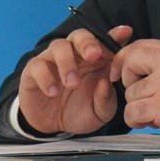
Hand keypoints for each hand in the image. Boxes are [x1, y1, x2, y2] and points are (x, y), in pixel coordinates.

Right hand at [18, 26, 132, 135]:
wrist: (52, 127)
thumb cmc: (80, 111)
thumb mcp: (99, 112)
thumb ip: (106, 100)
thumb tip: (105, 84)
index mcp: (95, 61)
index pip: (105, 41)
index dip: (115, 35)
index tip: (125, 33)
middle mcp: (74, 55)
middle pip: (80, 35)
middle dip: (88, 42)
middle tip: (94, 55)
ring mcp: (53, 60)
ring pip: (59, 46)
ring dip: (67, 62)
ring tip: (72, 83)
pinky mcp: (34, 71)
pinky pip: (37, 64)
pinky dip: (46, 77)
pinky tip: (53, 91)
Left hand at [109, 40, 159, 149]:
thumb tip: (138, 64)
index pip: (139, 46)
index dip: (124, 59)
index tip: (120, 72)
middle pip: (129, 63)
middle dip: (129, 82)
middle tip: (143, 94)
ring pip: (130, 94)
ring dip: (139, 107)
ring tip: (156, 111)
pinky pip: (132, 112)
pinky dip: (137, 121)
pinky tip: (151, 121)